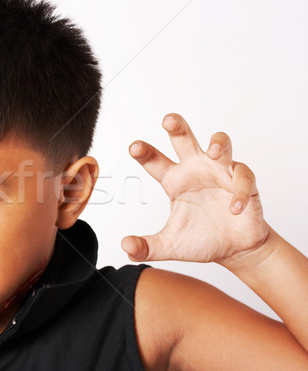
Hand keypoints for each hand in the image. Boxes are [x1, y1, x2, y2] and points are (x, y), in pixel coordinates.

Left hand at [121, 114, 269, 263]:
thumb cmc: (202, 239)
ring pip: (221, 147)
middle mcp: (196, 170)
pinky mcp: (244, 183)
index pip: (156, 161)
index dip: (145, 153)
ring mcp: (221, 173)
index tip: (134, 147)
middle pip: (185, 140)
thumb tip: (125, 247)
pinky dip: (240, 191)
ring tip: (213, 151)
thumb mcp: (170, 245)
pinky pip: (243, 178)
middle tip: (168, 120)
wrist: (235, 250)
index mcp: (174, 180)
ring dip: (218, 144)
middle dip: (178, 127)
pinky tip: (234, 208)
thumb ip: (147, 246)